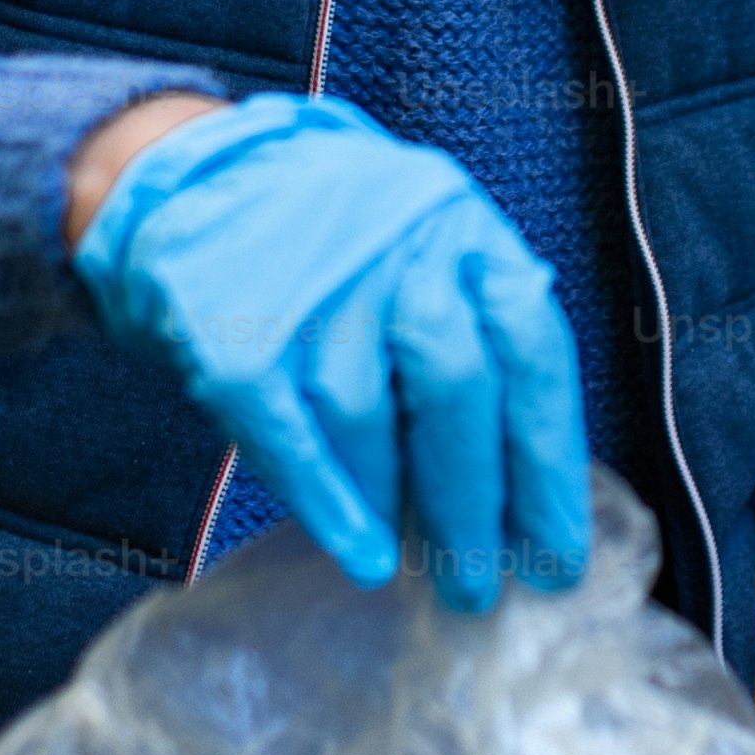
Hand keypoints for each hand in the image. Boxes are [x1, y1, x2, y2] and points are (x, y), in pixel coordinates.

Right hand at [68, 91, 591, 612]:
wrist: (196, 169)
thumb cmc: (332, 237)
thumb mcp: (424, 244)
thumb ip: (475, 330)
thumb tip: (519, 488)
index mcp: (461, 227)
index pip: (531, 350)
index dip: (551, 461)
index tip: (558, 549)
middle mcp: (396, 244)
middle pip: (456, 386)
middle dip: (475, 503)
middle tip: (480, 585)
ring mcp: (311, 280)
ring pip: (367, 414)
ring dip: (393, 502)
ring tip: (412, 564)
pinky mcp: (233, 323)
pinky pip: (289, 431)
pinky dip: (328, 503)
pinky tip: (361, 554)